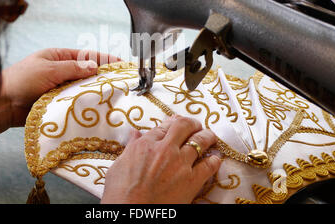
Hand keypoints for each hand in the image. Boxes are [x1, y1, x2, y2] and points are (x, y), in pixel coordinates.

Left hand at [1, 48, 119, 127]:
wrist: (1, 105)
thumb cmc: (21, 80)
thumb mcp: (48, 69)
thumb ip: (72, 68)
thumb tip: (94, 66)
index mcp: (58, 57)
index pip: (87, 56)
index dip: (105, 59)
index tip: (121, 64)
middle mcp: (61, 72)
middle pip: (87, 74)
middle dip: (103, 78)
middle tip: (122, 83)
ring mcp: (60, 89)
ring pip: (82, 89)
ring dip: (94, 93)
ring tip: (113, 97)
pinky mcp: (58, 104)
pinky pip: (75, 103)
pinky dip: (84, 105)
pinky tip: (95, 109)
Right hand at [101, 115, 220, 203]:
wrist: (132, 213)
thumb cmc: (120, 192)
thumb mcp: (119, 165)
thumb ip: (130, 147)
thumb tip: (134, 134)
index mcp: (145, 145)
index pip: (164, 126)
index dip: (173, 122)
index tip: (177, 121)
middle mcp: (164, 149)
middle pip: (184, 127)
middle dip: (193, 124)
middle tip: (196, 126)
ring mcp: (180, 163)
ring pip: (200, 141)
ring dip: (207, 137)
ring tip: (210, 137)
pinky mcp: (191, 180)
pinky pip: (209, 165)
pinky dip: (214, 159)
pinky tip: (215, 158)